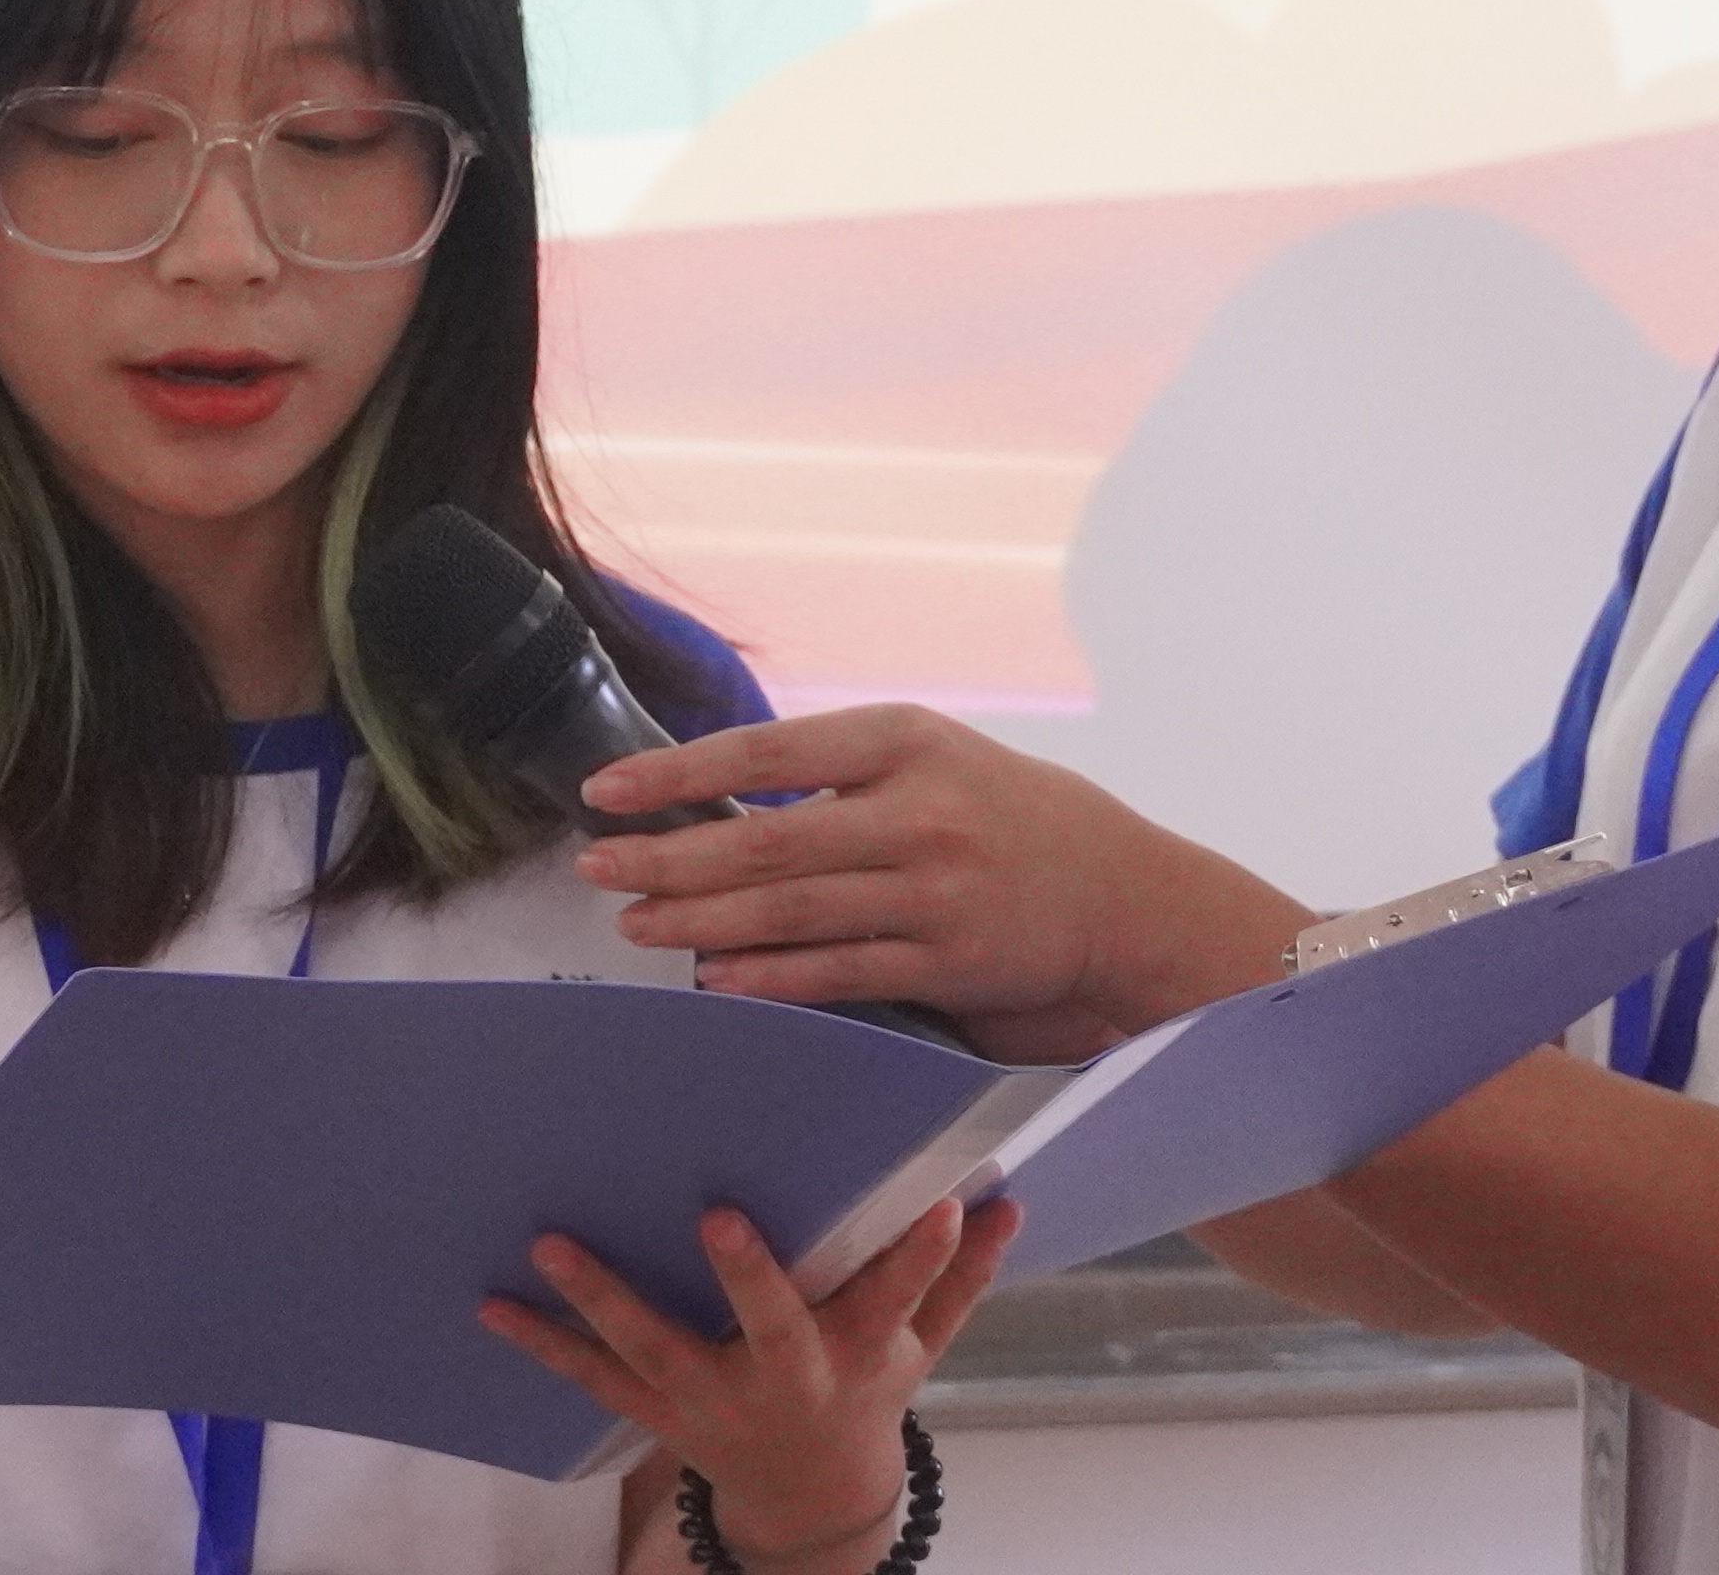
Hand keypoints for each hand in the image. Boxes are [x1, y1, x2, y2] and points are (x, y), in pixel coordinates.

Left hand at [484, 1199, 1010, 1574]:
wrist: (807, 1495)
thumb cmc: (865, 1391)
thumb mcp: (921, 1347)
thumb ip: (960, 1280)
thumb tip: (1006, 1201)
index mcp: (855, 1354)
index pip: (899, 1301)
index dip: (925, 1257)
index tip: (945, 1203)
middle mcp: (783, 1377)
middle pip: (772, 1327)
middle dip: (749, 1276)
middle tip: (720, 1215)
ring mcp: (713, 1397)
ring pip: (657, 1348)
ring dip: (601, 1297)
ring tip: (550, 1242)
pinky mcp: (659, 1410)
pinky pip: (594, 1378)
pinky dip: (542, 1342)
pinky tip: (491, 1303)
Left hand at [574, 706, 1311, 1054]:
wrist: (1122, 891)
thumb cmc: (1006, 816)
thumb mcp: (932, 759)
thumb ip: (839, 772)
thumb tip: (715, 791)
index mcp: (903, 738)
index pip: (765, 748)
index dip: (676, 773)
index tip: (606, 792)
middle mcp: (918, 809)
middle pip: (767, 837)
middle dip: (670, 856)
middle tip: (596, 869)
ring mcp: (936, 890)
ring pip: (793, 908)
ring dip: (702, 921)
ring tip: (635, 926)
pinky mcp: (952, 960)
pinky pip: (841, 972)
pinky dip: (770, 978)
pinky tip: (714, 980)